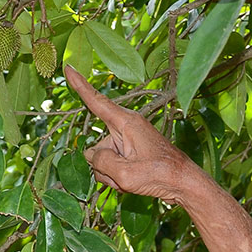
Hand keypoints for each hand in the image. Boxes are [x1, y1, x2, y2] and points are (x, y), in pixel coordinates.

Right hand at [64, 65, 203, 204]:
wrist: (183, 184)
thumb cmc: (160, 174)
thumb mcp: (125, 173)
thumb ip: (101, 162)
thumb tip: (92, 156)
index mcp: (126, 122)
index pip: (96, 101)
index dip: (80, 85)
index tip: (68, 68)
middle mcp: (125, 128)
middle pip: (96, 148)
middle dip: (104, 167)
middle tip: (127, 176)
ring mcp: (127, 142)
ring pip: (102, 161)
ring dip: (112, 175)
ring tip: (134, 179)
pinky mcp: (130, 153)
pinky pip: (111, 166)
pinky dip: (117, 177)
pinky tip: (134, 182)